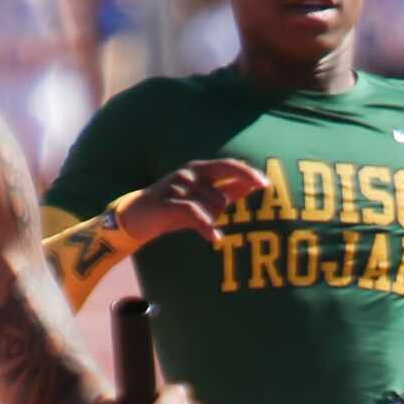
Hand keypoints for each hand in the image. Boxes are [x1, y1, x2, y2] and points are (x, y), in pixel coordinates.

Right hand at [118, 160, 267, 247]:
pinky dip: (207, 227)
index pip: (229, 166)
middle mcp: (189, 173)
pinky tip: (215, 238)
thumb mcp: (202, 199)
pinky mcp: (167, 202)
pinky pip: (195, 214)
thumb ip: (226, 191)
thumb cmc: (173, 208)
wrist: (137, 218)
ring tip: (193, 224)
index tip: (266, 184)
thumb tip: (252, 185)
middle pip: (221, 194)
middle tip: (208, 219)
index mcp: (200, 169)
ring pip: (209, 207)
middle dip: (220, 211)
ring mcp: (177, 186)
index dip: (248, 174)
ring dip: (208, 221)